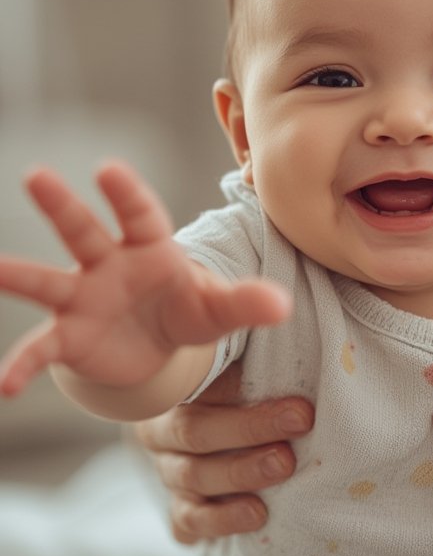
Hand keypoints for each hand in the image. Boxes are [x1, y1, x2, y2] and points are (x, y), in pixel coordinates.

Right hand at [0, 162, 290, 395]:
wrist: (160, 345)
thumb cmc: (189, 310)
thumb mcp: (218, 310)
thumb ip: (246, 303)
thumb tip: (283, 305)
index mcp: (151, 248)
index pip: (140, 214)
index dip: (126, 192)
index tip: (108, 169)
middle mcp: (109, 264)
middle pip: (83, 230)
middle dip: (61, 204)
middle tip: (36, 175)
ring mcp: (83, 298)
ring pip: (46, 281)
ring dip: (17, 274)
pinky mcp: (69, 337)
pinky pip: (42, 349)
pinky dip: (22, 365)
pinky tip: (4, 386)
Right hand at [135, 361, 313, 542]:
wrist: (214, 432)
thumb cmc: (240, 388)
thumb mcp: (240, 361)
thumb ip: (251, 346)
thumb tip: (281, 316)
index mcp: (174, 389)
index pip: (199, 386)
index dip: (241, 388)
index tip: (293, 394)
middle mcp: (162, 431)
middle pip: (196, 431)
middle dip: (252, 427)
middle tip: (300, 422)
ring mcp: (168, 474)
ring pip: (193, 476)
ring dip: (242, 471)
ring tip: (284, 466)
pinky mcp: (180, 513)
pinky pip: (188, 522)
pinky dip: (221, 520)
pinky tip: (255, 514)